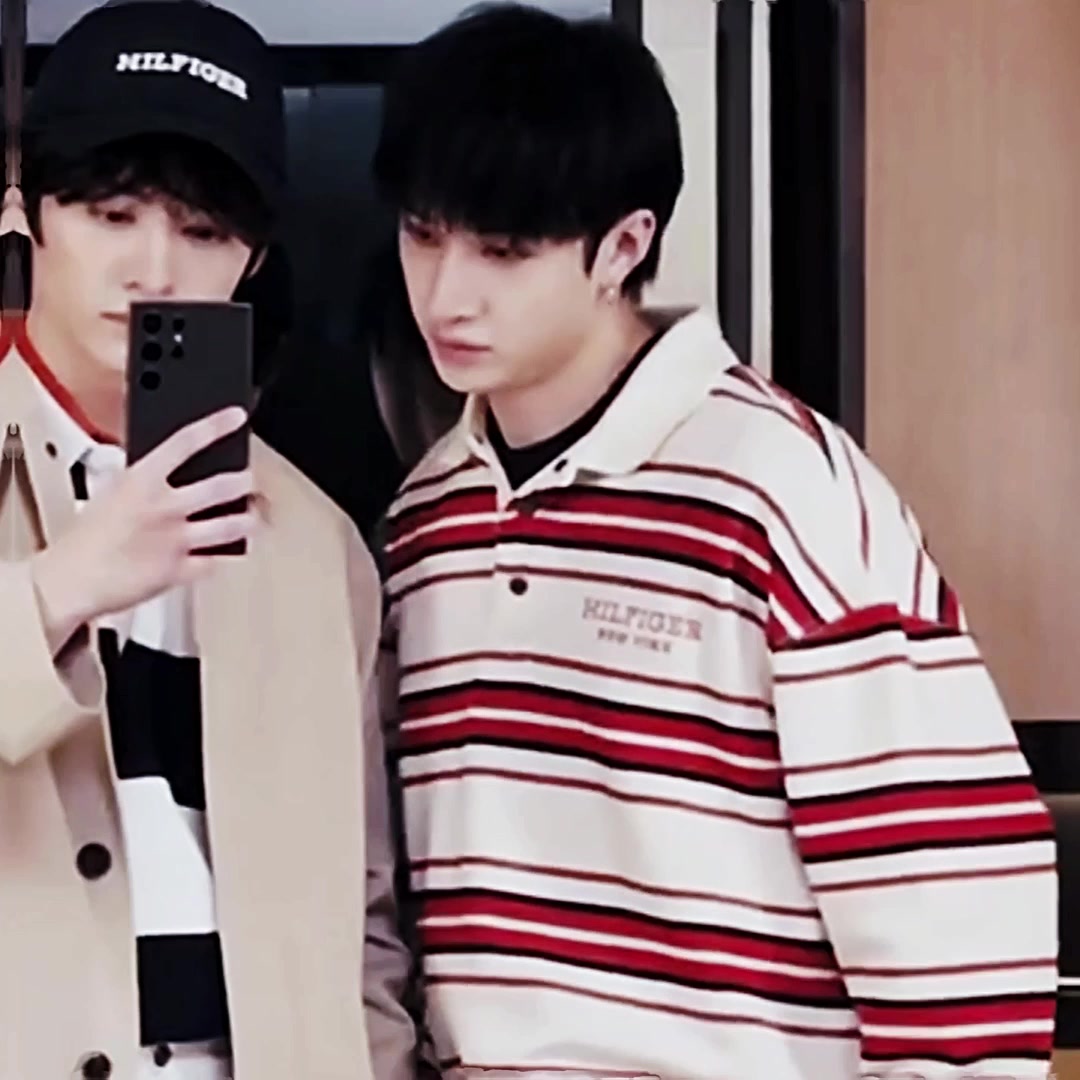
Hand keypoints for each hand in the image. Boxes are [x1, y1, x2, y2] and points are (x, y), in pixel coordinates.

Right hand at [31, 407, 256, 654]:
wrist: (68, 581)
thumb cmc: (84, 540)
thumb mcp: (110, 493)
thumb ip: (143, 481)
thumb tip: (167, 469)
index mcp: (141, 481)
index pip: (185, 442)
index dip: (215, 425)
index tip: (236, 417)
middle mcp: (163, 507)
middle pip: (222, 486)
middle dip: (245, 482)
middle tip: (251, 481)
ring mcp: (174, 540)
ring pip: (230, 526)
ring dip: (249, 520)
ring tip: (254, 517)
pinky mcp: (178, 570)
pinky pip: (215, 562)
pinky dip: (222, 557)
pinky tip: (226, 552)